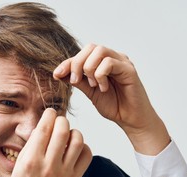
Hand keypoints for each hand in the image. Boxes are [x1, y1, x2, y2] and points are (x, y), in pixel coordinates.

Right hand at [0, 108, 91, 176]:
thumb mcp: (20, 164)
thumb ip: (33, 144)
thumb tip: (46, 126)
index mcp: (31, 159)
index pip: (44, 127)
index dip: (49, 115)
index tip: (50, 113)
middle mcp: (48, 165)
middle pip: (62, 130)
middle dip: (61, 119)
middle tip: (59, 121)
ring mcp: (63, 173)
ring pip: (78, 140)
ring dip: (73, 132)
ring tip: (68, 135)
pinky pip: (86, 156)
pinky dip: (83, 147)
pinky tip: (75, 148)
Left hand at [53, 44, 169, 154]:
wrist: (130, 119)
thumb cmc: (114, 105)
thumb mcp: (90, 92)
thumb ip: (77, 81)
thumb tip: (58, 73)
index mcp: (102, 62)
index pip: (82, 54)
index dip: (67, 63)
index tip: (56, 74)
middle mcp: (113, 58)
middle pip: (90, 47)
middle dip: (77, 63)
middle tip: (75, 82)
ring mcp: (122, 62)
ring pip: (99, 51)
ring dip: (89, 68)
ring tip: (93, 85)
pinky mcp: (129, 69)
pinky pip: (109, 63)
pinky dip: (101, 75)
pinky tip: (103, 88)